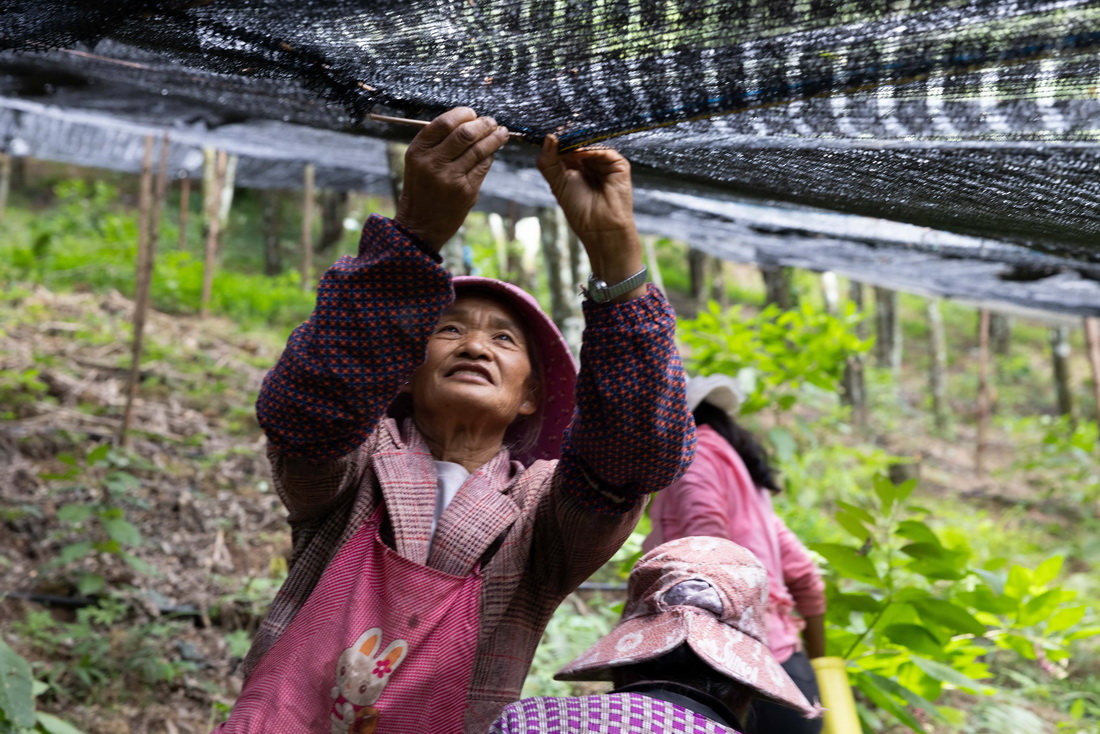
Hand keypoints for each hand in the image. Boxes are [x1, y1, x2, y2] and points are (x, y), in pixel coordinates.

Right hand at [395, 107, 509, 250]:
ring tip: (502, 133)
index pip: (444, 122)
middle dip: (483, 124)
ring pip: (479, 149)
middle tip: (492, 122)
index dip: (463, 114)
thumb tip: (469, 122)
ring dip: (494, 138)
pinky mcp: (465, 191)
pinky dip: (490, 156)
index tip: (473, 114)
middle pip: (465, 134)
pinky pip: (483, 166)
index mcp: (418, 151)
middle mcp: (433, 163)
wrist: (420, 225)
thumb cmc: (421, 189)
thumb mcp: (418, 162)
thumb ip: (437, 143)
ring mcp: (450, 178)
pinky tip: (493, 152)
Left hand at [537, 136, 644, 299]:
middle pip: (576, 141)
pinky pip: (603, 151)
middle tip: (553, 133)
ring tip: (565, 143)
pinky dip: (591, 150)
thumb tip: (548, 137)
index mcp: (573, 166)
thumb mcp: (558, 183)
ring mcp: (604, 162)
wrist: (601, 229)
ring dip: (576, 142)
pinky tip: (579, 153)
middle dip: (565, 137)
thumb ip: (549, 161)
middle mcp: (589, 162)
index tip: (544, 133)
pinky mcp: (618, 165)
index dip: (554, 140)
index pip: (563, 146)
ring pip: (589, 144)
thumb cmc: (580, 211)